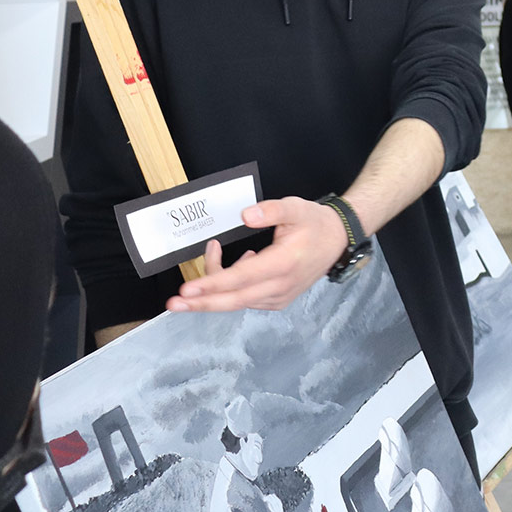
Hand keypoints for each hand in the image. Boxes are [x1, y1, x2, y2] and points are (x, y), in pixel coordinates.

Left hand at [167, 197, 345, 313]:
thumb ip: (272, 210)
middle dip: (201, 303)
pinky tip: (239, 264)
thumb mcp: (296, 208)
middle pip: (234, 300)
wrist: (338, 241)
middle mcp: (281, 285)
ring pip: (238, 300)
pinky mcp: (277, 300)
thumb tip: (245, 215)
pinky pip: (246, 299)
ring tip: (213, 250)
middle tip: (173, 303)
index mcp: (284, 263)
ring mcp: (279, 296)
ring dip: (215, 287)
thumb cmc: (315, 223)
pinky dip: (232, 287)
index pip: (241, 279)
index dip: (213, 284)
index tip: (188, 289)